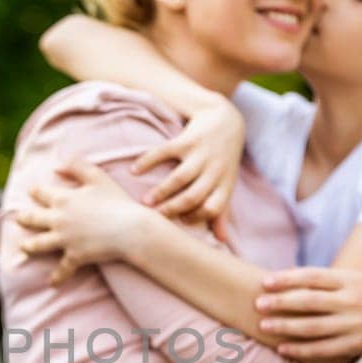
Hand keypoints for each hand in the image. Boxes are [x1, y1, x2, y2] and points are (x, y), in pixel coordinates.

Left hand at [16, 159, 150, 284]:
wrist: (129, 229)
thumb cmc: (116, 201)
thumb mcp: (97, 176)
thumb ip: (76, 166)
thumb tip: (56, 167)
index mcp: (62, 199)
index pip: (41, 194)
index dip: (35, 192)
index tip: (31, 192)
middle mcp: (58, 220)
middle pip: (33, 219)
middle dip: (24, 218)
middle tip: (19, 219)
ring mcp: (64, 240)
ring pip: (38, 244)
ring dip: (29, 247)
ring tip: (24, 248)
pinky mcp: (74, 256)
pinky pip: (62, 269)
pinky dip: (57, 277)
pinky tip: (52, 283)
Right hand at [130, 96, 243, 235]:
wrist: (225, 120)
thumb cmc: (223, 159)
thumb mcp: (226, 184)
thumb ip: (221, 212)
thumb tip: (221, 242)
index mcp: (224, 184)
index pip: (212, 208)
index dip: (195, 217)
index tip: (177, 223)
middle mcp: (214, 170)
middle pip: (193, 196)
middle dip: (172, 209)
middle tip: (152, 217)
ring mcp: (201, 154)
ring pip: (180, 178)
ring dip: (161, 191)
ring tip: (143, 202)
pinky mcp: (187, 139)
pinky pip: (165, 151)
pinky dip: (148, 161)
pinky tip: (134, 171)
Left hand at [254, 267, 361, 362]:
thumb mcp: (355, 280)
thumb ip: (326, 280)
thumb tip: (287, 274)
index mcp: (351, 280)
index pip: (313, 277)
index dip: (287, 279)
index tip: (265, 282)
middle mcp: (353, 301)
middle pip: (310, 301)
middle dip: (281, 302)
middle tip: (257, 304)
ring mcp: (355, 324)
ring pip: (314, 326)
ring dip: (286, 326)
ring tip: (264, 326)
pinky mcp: (356, 344)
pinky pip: (324, 349)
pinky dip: (301, 349)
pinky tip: (283, 348)